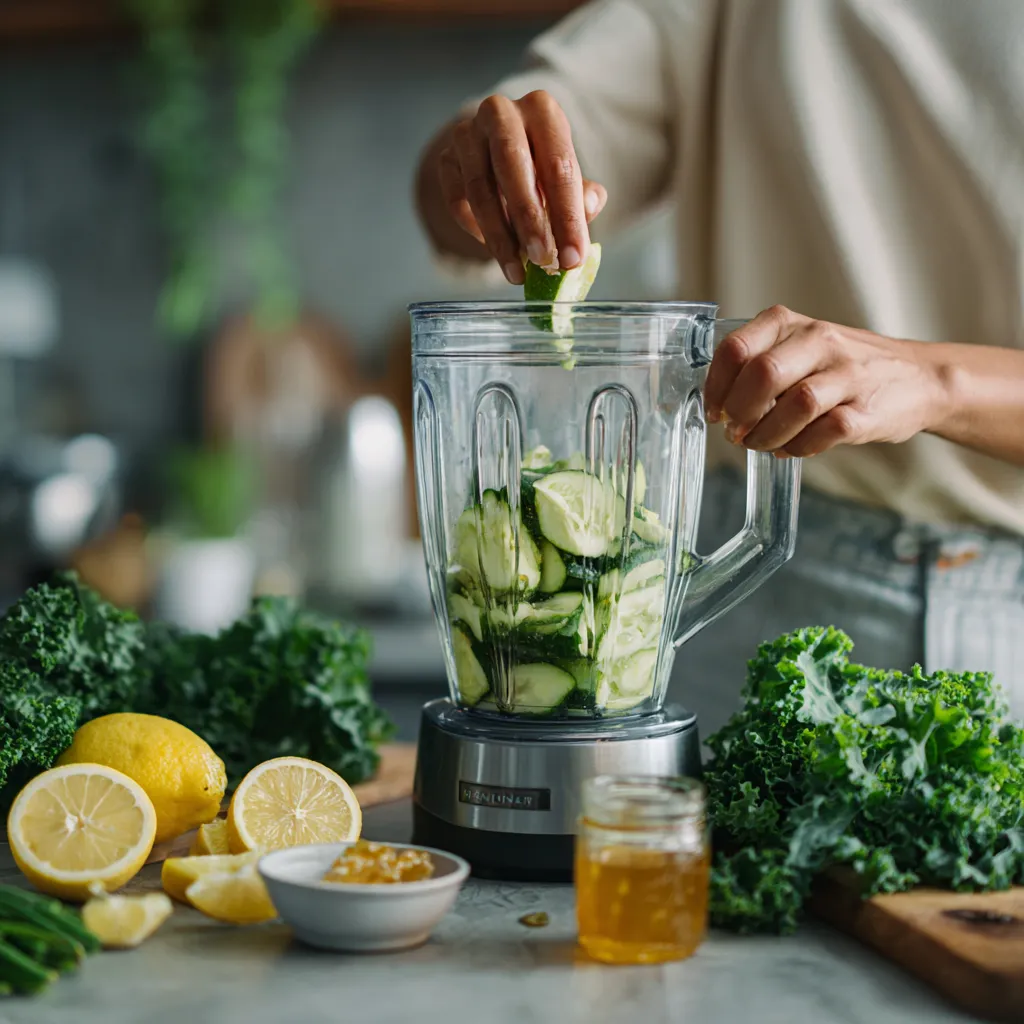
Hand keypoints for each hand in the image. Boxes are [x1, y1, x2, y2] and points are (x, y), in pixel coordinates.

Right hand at [434, 91, 606, 283]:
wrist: (500, 155)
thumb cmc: (542, 169)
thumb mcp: (567, 178)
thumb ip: (581, 196)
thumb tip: (588, 208)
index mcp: (542, 110)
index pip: (558, 164)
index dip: (568, 216)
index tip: (574, 257)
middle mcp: (501, 112)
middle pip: (512, 165)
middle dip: (529, 219)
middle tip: (542, 260)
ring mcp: (467, 133)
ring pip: (480, 188)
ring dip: (499, 236)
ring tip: (516, 272)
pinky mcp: (446, 158)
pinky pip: (457, 199)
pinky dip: (475, 229)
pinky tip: (495, 250)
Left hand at [703, 306, 949, 457]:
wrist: (919, 377)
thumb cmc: (844, 367)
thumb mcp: (800, 348)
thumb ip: (760, 365)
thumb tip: (720, 405)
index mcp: (793, 324)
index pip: (738, 348)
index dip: (716, 386)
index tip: (715, 410)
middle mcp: (821, 341)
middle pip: (764, 373)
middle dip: (739, 411)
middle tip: (735, 431)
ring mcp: (848, 375)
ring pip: (795, 404)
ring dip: (766, 434)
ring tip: (759, 444)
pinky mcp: (868, 410)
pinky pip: (824, 432)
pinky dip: (798, 447)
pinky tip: (792, 448)